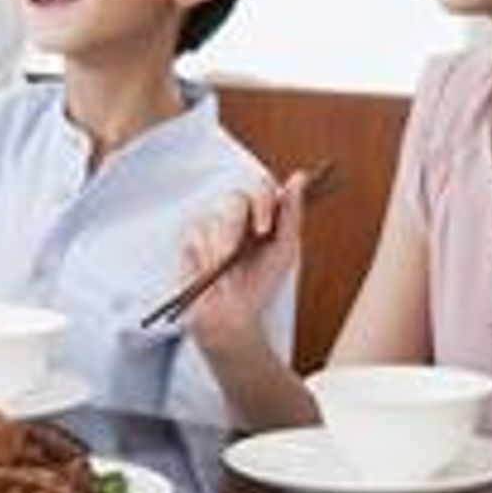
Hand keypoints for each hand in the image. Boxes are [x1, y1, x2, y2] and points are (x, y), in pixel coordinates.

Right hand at [172, 176, 305, 351]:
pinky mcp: (192, 235)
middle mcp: (237, 214)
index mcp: (261, 213)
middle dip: (237, 227)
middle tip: (236, 253)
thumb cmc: (260, 284)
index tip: (264, 230)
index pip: (261, 188)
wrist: (231, 315)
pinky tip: (211, 270)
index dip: (262, 202)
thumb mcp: (283, 249)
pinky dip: (206, 253)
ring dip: (223, 247)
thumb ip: (291, 213)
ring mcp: (213, 222)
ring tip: (226, 271)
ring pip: (216, 217)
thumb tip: (300, 177)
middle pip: (236, 198)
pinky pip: (197, 231)